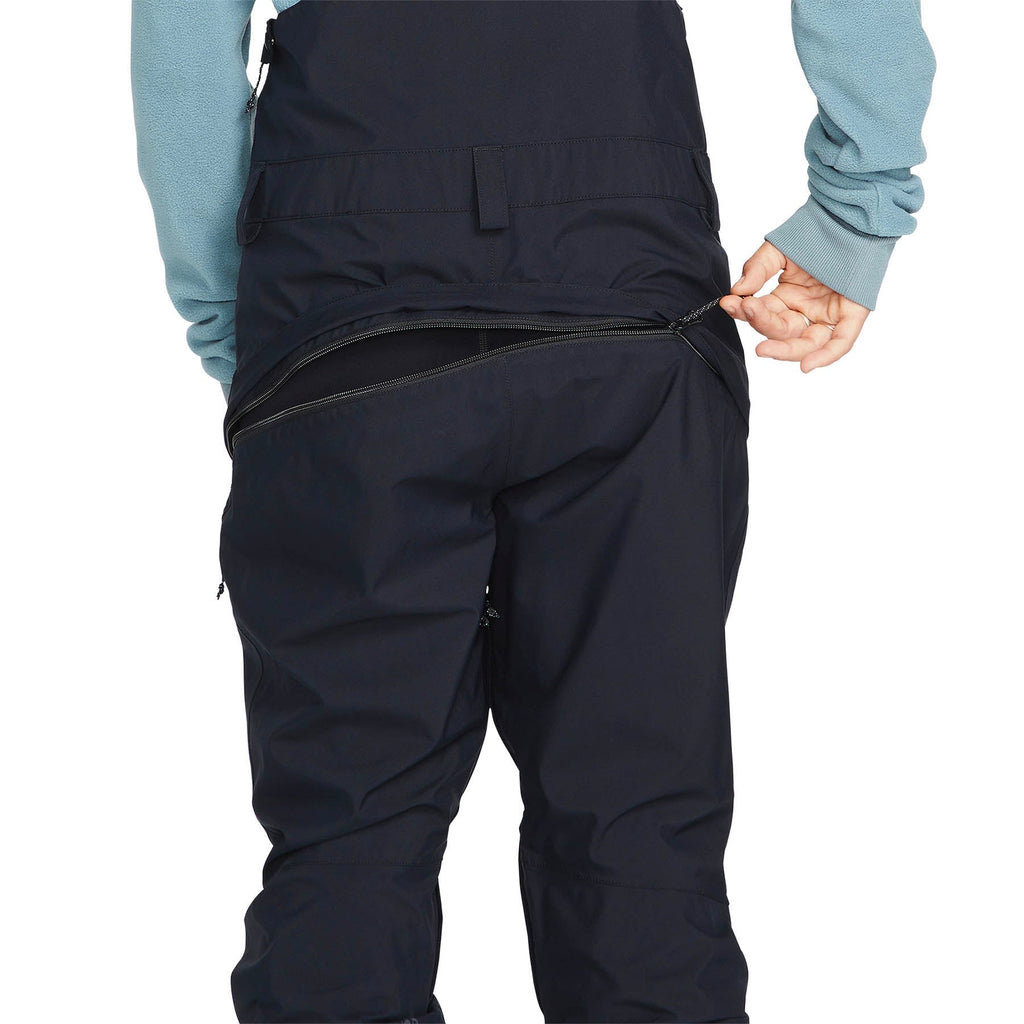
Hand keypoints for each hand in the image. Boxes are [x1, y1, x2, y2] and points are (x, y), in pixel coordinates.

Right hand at [719, 240, 869, 371]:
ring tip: (763, 350)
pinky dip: (824, 356)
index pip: (762, 314)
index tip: (730, 302)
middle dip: (761, 326)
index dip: (746, 312)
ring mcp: (828, 316)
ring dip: (784, 350)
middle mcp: (805, 312)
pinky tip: (806, 366)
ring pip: (806, 344)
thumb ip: (758, 268)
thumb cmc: (817, 232)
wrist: (852, 215)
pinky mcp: (851, 315)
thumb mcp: (779, 249)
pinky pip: (839, 343)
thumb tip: (738, 290)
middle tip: (747, 311)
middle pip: (781, 333)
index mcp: (786, 299)